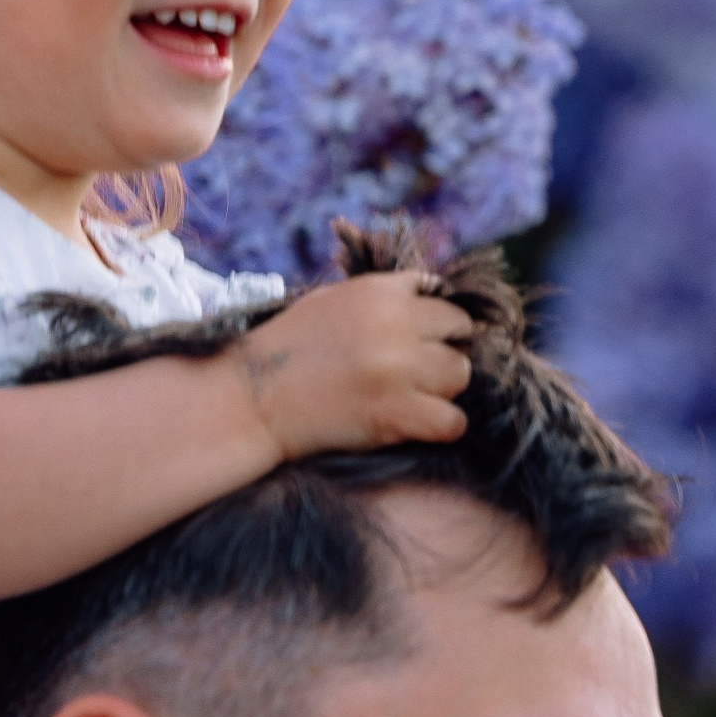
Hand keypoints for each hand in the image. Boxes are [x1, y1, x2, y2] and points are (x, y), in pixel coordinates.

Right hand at [235, 273, 473, 461]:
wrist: (255, 398)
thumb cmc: (291, 348)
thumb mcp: (335, 299)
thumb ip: (385, 295)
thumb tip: (431, 296)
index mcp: (380, 291)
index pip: (444, 300)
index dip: (439, 324)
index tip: (425, 341)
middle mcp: (396, 324)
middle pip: (459, 335)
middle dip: (443, 352)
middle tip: (419, 371)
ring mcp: (400, 369)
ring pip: (460, 375)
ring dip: (442, 388)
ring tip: (413, 396)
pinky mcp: (397, 413)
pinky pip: (452, 421)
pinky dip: (443, 425)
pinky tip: (420, 423)